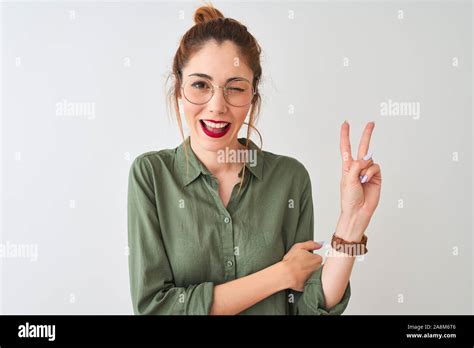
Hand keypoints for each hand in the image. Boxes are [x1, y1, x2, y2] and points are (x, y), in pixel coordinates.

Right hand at [281, 241, 322, 291]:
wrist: (285, 274)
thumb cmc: (291, 261)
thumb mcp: (299, 247)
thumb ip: (311, 244)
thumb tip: (320, 244)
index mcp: (317, 259)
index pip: (317, 257)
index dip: (310, 257)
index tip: (304, 258)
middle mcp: (318, 269)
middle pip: (316, 266)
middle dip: (310, 265)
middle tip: (301, 264)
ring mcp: (314, 278)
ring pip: (312, 274)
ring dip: (308, 272)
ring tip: (299, 271)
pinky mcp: (309, 285)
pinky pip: (308, 282)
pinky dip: (304, 280)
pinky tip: (298, 277)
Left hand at [338, 121, 381, 238]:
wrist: (358, 211)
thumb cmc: (349, 198)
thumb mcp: (347, 179)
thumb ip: (355, 166)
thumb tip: (366, 158)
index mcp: (347, 167)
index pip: (346, 148)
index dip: (345, 136)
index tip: (346, 124)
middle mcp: (358, 167)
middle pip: (362, 147)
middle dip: (367, 134)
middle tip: (371, 123)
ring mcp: (368, 172)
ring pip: (369, 159)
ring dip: (364, 169)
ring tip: (361, 181)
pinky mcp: (377, 176)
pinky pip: (375, 167)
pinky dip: (370, 173)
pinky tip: (367, 181)